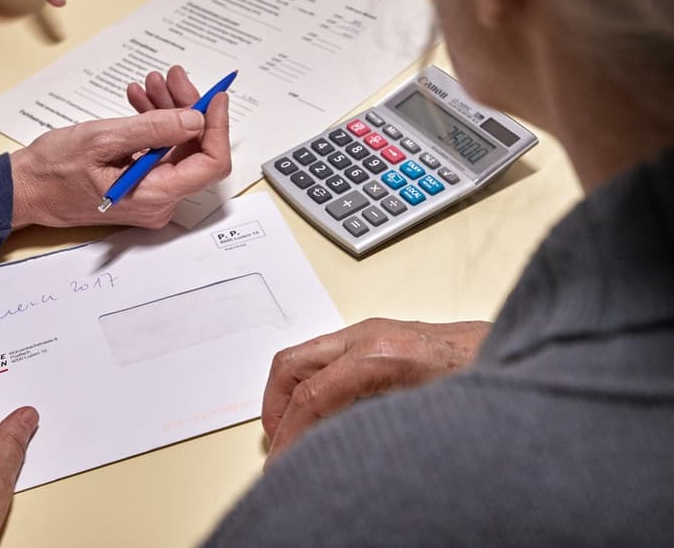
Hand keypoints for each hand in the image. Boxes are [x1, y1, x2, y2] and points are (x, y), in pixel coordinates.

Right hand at [9, 66, 231, 228]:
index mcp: (154, 195)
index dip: (217, 126)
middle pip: (194, 150)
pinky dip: (154, 125)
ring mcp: (150, 196)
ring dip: (168, 112)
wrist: (24, 189)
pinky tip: (140, 101)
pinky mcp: (141, 187)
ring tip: (151, 83)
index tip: (214, 96)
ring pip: (177, 147)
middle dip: (187, 109)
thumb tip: (195, 119)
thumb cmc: (53, 171)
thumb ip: (153, 130)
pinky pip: (160, 153)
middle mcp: (158, 202)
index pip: (209, 164)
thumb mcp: (103, 140)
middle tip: (172, 77)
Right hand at [262, 318, 490, 462]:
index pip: (310, 396)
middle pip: (291, 365)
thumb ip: (371, 429)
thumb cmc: (487, 381)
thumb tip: (333, 454)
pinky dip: (311, 384)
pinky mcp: (377, 337)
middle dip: (275, 407)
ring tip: (295, 434)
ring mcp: (370, 332)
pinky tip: (326, 414)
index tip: (282, 464)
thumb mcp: (425, 417)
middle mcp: (369, 336)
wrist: (521, 354)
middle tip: (278, 446)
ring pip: (304, 357)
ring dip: (290, 394)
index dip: (288, 436)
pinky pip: (325, 357)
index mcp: (381, 356)